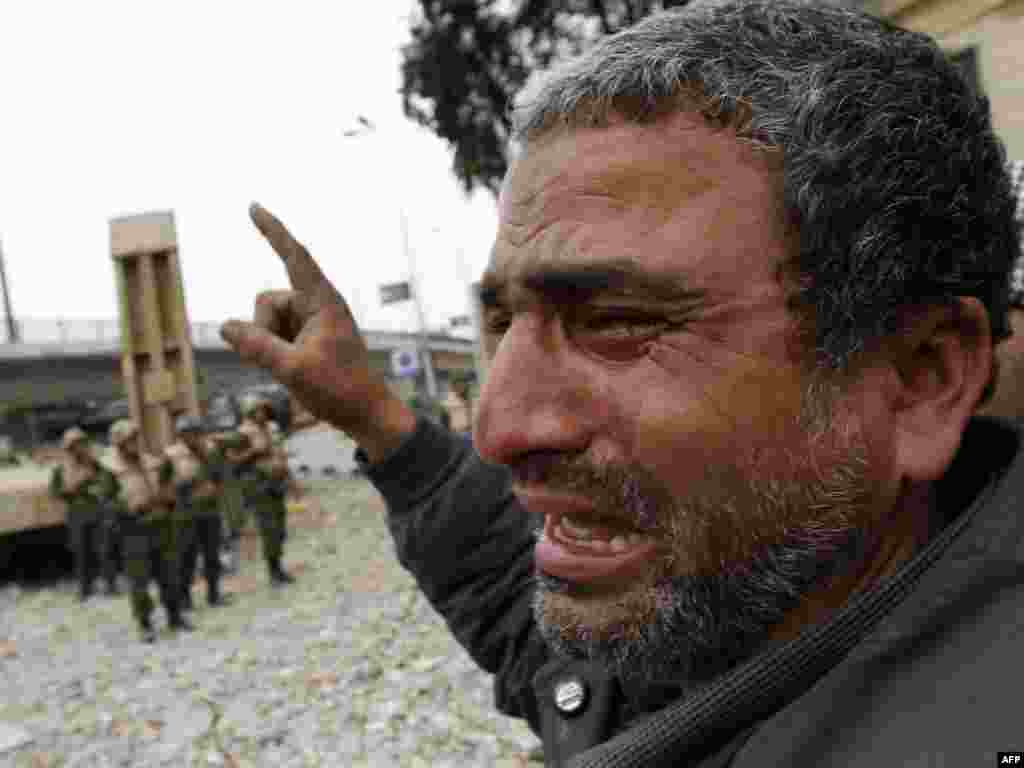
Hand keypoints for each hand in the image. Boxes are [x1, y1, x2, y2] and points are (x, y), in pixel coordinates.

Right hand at [221, 204, 415, 461]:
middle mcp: (317, 306)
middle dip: (263, 329)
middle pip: (267, 301)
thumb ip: (256, 346)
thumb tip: (224, 327)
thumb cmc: (339, 390)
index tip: (253, 207)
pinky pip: (271, 335)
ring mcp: (311, 322)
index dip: (273, 231)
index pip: (294, 257)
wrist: (366, 414)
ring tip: (295, 369)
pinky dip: (271, 352)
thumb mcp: (292, 369)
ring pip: (265, 321)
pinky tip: (292, 371)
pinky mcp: (305, 338)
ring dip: (267, 344)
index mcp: (324, 302)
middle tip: (287, 362)